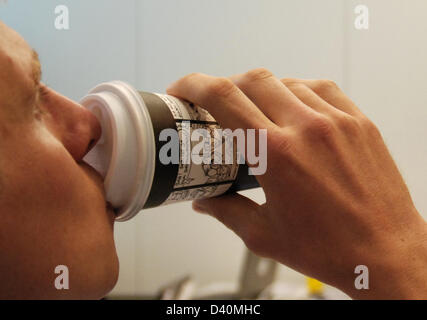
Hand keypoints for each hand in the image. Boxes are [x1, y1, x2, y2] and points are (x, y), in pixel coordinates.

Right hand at [167, 68, 426, 298]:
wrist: (386, 254)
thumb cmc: (330, 249)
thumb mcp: (264, 235)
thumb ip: (226, 211)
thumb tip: (204, 202)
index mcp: (276, 154)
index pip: (223, 97)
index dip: (194, 85)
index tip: (182, 90)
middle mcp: (306, 128)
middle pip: (252, 80)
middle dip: (224, 86)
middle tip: (216, 105)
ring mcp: (337, 121)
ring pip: (286, 82)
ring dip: (261, 91)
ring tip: (256, 113)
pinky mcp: (359, 122)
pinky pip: (321, 88)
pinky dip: (297, 91)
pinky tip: (293, 109)